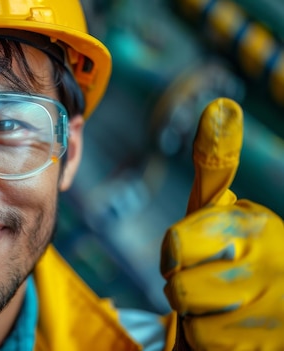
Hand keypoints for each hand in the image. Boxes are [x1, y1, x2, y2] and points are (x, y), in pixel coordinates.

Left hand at [160, 98, 283, 349]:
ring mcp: (270, 311)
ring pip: (191, 319)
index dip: (174, 251)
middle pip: (179, 288)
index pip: (176, 243)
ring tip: (221, 301)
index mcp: (254, 226)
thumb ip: (217, 160)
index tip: (189, 250)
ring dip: (196, 313)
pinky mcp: (263, 345)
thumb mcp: (228, 204)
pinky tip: (232, 325)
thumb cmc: (241, 247)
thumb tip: (221, 105)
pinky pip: (206, 343)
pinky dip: (210, 338)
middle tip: (207, 278)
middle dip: (184, 284)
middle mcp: (267, 267)